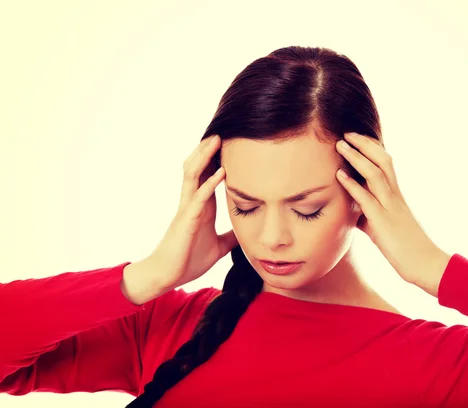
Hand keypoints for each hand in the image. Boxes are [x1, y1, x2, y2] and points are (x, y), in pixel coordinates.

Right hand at [146, 134, 237, 289]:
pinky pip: (198, 198)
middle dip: (208, 149)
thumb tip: (247, 234)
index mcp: (201, 207)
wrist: (167, 276)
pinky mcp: (186, 221)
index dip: (216, 159)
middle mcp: (192, 203)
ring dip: (205, 157)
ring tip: (217, 140)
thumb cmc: (188, 260)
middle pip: (198, 168)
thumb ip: (230, 237)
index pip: (207, 175)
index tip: (230, 142)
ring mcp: (187, 210)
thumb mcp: (218, 247)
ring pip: (193, 175)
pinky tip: (221, 173)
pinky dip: (209, 184)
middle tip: (223, 130)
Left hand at [335, 132, 449, 286]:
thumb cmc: (406, 250)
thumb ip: (369, 217)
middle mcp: (395, 197)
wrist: (426, 265)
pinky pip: (367, 199)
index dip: (372, 147)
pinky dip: (352, 185)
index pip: (387, 163)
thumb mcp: (384, 229)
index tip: (356, 137)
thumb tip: (352, 214)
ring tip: (340, 145)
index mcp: (397, 196)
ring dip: (356, 157)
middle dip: (364, 144)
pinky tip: (339, 175)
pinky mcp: (383, 223)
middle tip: (347, 133)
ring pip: (375, 174)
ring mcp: (390, 208)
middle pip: (383, 160)